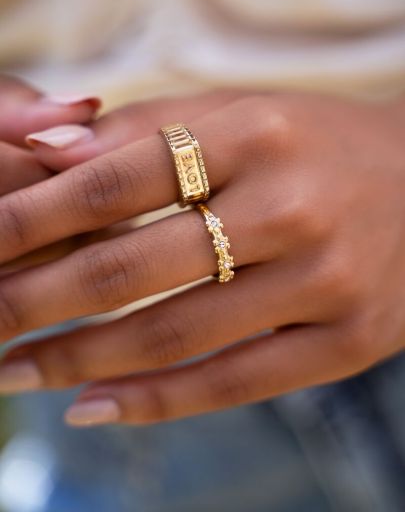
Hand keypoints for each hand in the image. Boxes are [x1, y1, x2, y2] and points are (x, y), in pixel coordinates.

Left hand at [1, 92, 404, 427]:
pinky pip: (234, 383)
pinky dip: (154, 403)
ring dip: (77, 360)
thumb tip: (49, 156)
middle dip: (33, 300)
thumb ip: (146, 130)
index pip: (115, 181)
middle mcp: (291, 206)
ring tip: (14, 371)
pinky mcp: (347, 341)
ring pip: (173, 335)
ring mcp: (325, 281)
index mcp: (256, 133)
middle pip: (130, 267)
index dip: (30, 218)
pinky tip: (89, 409)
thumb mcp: (240, 113)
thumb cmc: (314, 142)